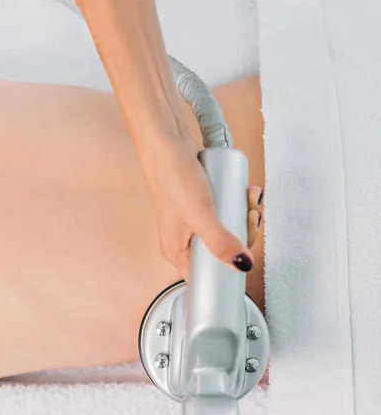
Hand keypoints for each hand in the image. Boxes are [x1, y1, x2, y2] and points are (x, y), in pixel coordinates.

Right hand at [143, 132, 263, 282]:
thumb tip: (242, 266)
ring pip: (227, 226)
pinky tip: (246, 191)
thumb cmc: (173, 177)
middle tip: (249, 217)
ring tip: (249, 198)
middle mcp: (184, 238)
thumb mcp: (201, 216)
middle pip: (222, 249)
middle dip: (243, 234)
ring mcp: (194, 218)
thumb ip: (221, 244)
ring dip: (243, 214)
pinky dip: (238, 201)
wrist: (165, 139)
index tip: (247, 254)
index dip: (229, 268)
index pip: (207, 275)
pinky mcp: (202, 200)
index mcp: (176, 251)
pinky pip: (225, 208)